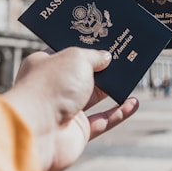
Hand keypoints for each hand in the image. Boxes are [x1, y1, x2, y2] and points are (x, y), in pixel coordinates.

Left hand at [3, 47, 138, 170]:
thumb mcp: (77, 58)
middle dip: (103, 67)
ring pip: (95, 97)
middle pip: (83, 74)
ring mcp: (66, 110)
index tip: (103, 39)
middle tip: (123, 56)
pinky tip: (134, 103)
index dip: (85, 45)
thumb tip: (106, 57)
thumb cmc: (51, 87)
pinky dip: (119, 112)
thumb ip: (94, 56)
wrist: (37, 131)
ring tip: (132, 76)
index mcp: (45, 65)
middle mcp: (54, 87)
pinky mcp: (78, 132)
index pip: (66, 52)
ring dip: (113, 88)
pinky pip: (103, 120)